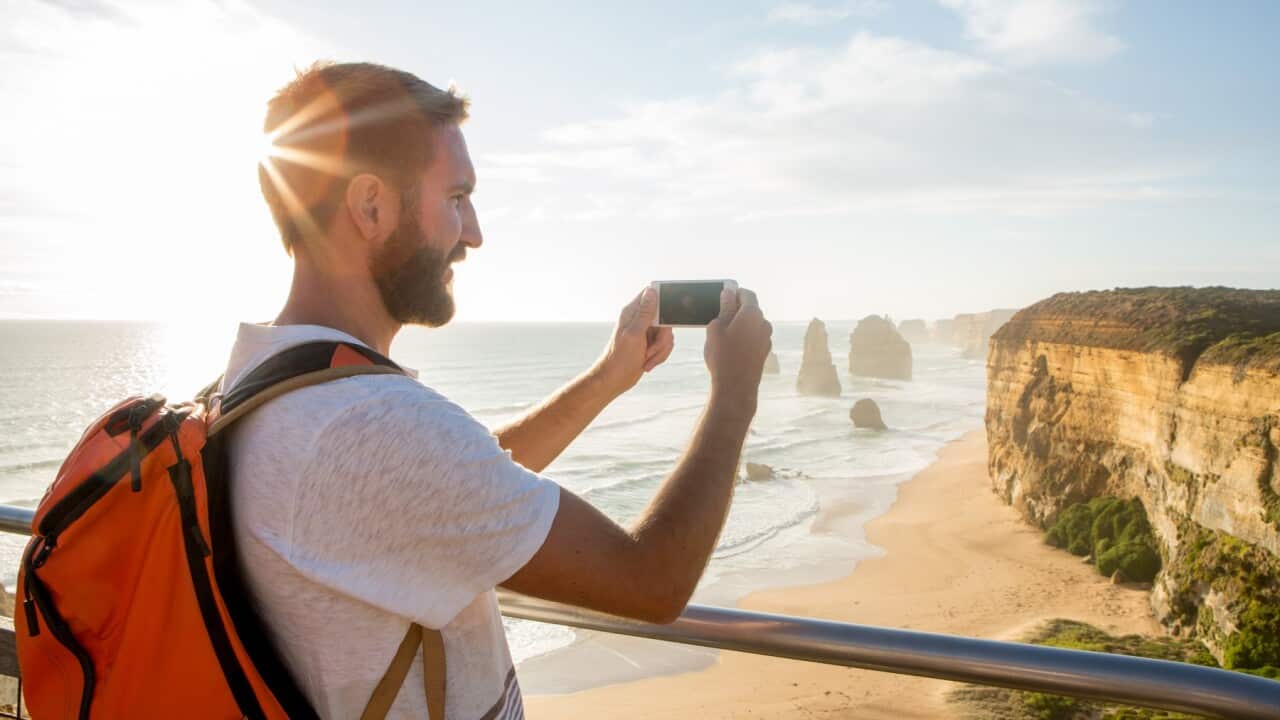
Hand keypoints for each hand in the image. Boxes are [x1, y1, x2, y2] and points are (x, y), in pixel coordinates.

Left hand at [594, 286, 675, 394]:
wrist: (615, 380)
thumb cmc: (619, 358)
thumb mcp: (634, 334)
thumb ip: (645, 313)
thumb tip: (651, 291)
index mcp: (632, 312)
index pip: (652, 296)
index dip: (663, 303)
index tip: (664, 321)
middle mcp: (639, 320)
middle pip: (665, 319)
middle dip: (663, 338)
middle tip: (651, 348)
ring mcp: (645, 332)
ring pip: (667, 334)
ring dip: (661, 350)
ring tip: (647, 358)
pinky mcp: (650, 344)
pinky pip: (665, 345)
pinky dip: (660, 355)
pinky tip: (648, 362)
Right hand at [705, 287, 771, 403]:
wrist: (736, 387)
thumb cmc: (723, 356)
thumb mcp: (716, 328)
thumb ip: (724, 307)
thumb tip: (728, 292)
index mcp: (752, 313)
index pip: (746, 294)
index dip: (734, 292)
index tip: (723, 296)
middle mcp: (764, 323)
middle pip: (751, 309)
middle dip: (737, 309)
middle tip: (719, 315)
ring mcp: (766, 338)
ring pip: (753, 324)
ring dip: (741, 324)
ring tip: (723, 334)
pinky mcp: (765, 351)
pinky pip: (755, 337)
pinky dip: (745, 336)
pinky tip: (732, 347)